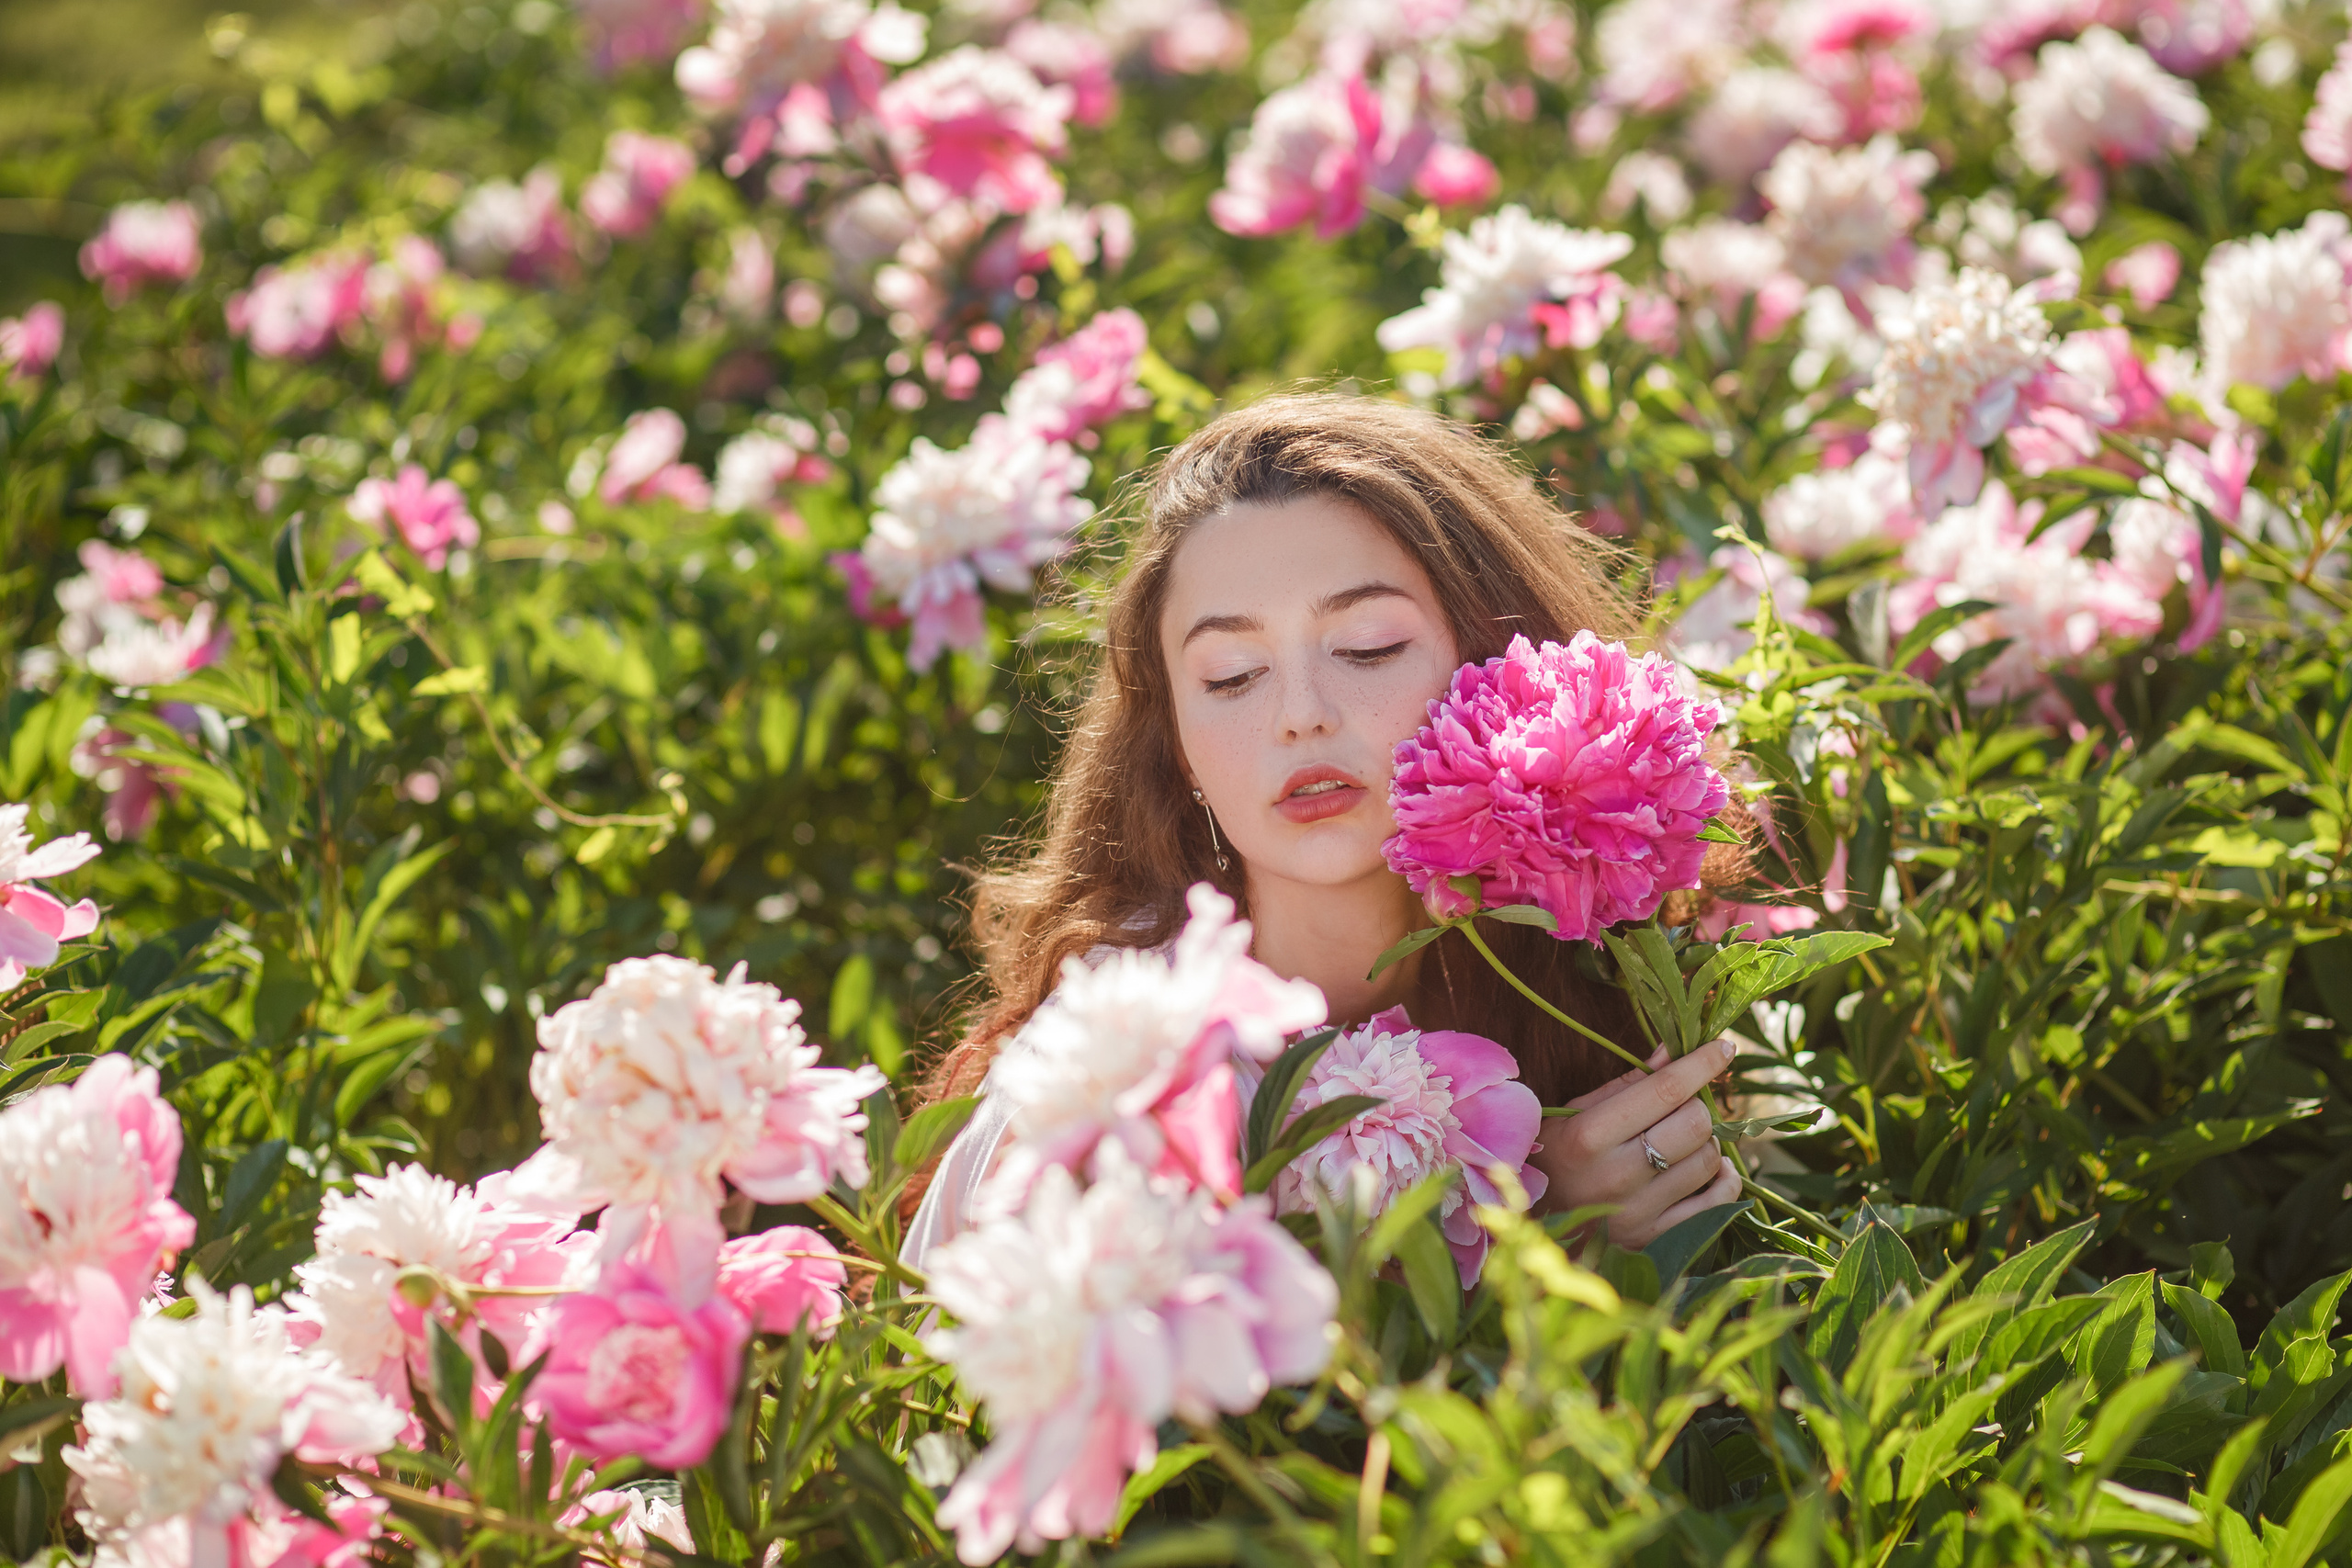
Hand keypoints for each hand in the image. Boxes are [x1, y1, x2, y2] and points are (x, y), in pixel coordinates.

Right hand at [1529, 1038, 1744, 1249]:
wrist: (1537, 1223)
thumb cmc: (1555, 1156)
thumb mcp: (1576, 1112)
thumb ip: (1628, 1082)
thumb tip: (1673, 1049)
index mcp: (1588, 1136)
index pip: (1664, 1090)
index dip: (1701, 1063)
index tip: (1724, 1046)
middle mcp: (1615, 1175)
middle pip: (1694, 1124)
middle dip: (1697, 1105)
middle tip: (1683, 1106)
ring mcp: (1636, 1212)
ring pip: (1708, 1161)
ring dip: (1707, 1141)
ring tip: (1685, 1138)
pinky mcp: (1654, 1239)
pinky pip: (1717, 1204)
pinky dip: (1724, 1179)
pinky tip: (1711, 1169)